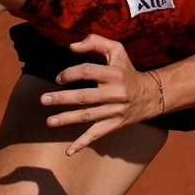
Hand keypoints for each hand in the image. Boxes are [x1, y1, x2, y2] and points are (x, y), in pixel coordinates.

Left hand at [39, 33, 162, 154]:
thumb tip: (72, 46)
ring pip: (88, 116)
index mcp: (114, 73)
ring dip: (67, 119)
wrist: (151, 95)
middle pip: (85, 96)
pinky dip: (82, 144)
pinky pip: (97, 134)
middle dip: (62, 98)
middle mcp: (115, 93)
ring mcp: (115, 111)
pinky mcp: (115, 125)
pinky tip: (68, 151)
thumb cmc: (127, 70)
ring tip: (49, 122)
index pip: (88, 72)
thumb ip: (95, 42)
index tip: (58, 79)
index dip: (70, 74)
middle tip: (43, 100)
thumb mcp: (116, 51)